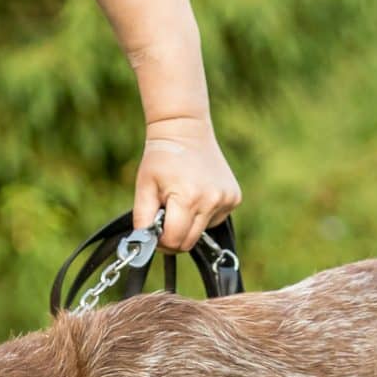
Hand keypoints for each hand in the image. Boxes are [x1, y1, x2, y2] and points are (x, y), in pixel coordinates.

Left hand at [132, 116, 241, 251]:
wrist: (186, 131)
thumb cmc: (161, 159)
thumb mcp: (144, 187)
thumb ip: (142, 220)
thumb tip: (145, 245)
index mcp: (188, 198)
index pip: (174, 241)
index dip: (159, 241)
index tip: (153, 230)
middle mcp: (212, 201)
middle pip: (189, 242)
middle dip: (173, 237)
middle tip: (163, 219)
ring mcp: (226, 200)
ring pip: (202, 233)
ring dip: (188, 225)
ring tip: (181, 199)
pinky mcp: (234, 198)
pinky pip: (214, 220)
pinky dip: (202, 215)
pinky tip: (197, 194)